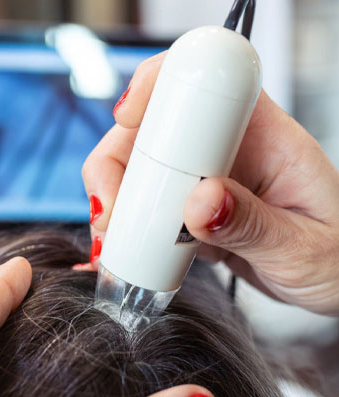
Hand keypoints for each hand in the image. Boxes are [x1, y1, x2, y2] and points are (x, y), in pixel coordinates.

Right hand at [81, 51, 338, 314]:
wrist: (332, 281)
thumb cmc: (337, 255)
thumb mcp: (303, 246)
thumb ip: (252, 225)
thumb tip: (199, 202)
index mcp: (262, 136)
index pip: (205, 85)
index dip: (158, 89)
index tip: (129, 120)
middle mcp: (225, 149)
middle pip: (151, 130)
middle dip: (117, 164)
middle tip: (110, 212)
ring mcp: (203, 179)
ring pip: (139, 169)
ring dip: (115, 200)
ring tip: (111, 239)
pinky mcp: (189, 208)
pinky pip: (146, 206)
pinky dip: (126, 225)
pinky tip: (120, 248)